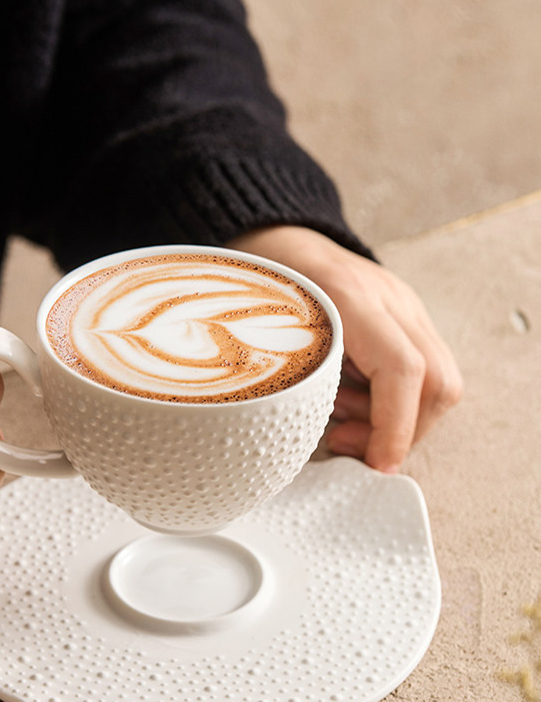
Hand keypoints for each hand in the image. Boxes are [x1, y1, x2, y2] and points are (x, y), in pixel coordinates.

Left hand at [228, 226, 462, 472]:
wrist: (277, 237)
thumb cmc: (262, 285)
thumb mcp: (260, 327)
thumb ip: (291, 374)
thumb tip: (320, 440)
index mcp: (352, 297)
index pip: (404, 370)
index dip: (396, 427)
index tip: (377, 464)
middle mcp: (391, 299)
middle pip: (438, 381)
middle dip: (403, 431)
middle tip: (349, 442)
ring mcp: (406, 307)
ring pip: (440, 380)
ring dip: (397, 417)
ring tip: (342, 417)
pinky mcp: (408, 319)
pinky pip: (425, 371)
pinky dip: (394, 400)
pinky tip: (350, 397)